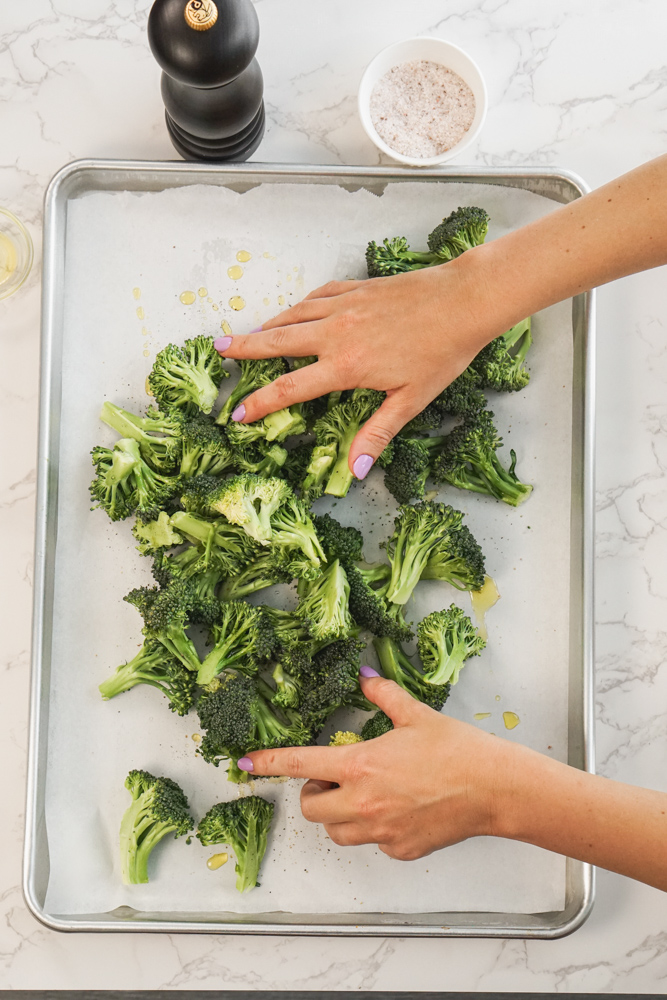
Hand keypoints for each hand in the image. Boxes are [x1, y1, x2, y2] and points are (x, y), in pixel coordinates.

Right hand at [215, 252, 503, 477]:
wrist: (463, 301)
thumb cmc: (442, 353)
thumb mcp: (410, 401)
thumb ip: (377, 433)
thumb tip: (355, 469)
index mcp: (346, 366)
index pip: (289, 389)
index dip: (259, 403)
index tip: (238, 413)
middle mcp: (336, 333)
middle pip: (277, 342)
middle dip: (244, 348)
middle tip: (218, 349)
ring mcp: (343, 307)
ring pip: (292, 316)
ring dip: (265, 326)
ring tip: (247, 333)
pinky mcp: (355, 288)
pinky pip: (315, 297)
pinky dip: (297, 307)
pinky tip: (293, 312)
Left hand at [237, 672, 513, 860]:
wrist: (493, 788)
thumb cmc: (457, 749)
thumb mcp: (416, 714)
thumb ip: (383, 694)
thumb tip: (364, 676)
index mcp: (360, 765)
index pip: (299, 764)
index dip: (267, 764)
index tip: (245, 765)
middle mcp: (363, 803)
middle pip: (312, 809)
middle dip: (314, 793)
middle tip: (334, 777)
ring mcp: (381, 831)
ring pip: (337, 832)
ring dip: (339, 815)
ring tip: (364, 795)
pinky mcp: (400, 849)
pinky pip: (372, 843)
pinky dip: (374, 830)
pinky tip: (397, 810)